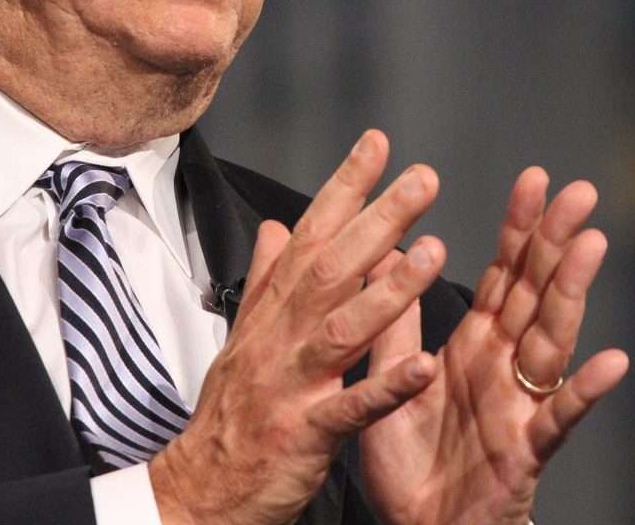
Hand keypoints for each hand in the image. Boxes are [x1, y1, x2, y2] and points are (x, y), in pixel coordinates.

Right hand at [150, 130, 447, 524]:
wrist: (198, 494)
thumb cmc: (229, 417)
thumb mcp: (242, 339)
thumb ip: (265, 281)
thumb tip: (275, 226)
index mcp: (272, 313)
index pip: (310, 235)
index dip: (344, 187)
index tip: (378, 144)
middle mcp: (280, 338)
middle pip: (331, 267)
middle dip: (378, 220)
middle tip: (423, 180)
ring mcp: (291, 384)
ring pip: (343, 327)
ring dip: (390, 290)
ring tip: (435, 253)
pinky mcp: (305, 433)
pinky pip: (350, 407)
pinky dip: (386, 387)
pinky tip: (423, 365)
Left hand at [360, 169, 628, 524]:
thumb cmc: (410, 462)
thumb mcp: (389, 378)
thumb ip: (394, 321)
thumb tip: (391, 251)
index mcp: (474, 344)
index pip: (503, 272)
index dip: (520, 227)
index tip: (535, 178)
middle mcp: (505, 365)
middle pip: (536, 292)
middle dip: (555, 241)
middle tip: (578, 191)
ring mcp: (521, 404)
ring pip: (551, 337)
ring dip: (573, 291)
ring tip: (592, 244)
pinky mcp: (526, 450)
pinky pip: (559, 418)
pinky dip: (585, 390)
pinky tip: (611, 362)